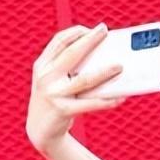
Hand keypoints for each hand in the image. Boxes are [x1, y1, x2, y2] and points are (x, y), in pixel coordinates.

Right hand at [26, 24, 124, 153]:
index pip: (58, 42)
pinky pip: (90, 103)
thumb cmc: (54, 99)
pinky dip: (107, 100)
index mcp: (42, 66)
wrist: (39, 130)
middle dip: (89, 40)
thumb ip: (68, 66)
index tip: (94, 29)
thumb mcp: (53, 79)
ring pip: (84, 80)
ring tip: (120, 66)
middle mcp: (46, 78)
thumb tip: (102, 55)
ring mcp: (54, 94)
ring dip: (104, 72)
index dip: (76, 32)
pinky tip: (120, 97)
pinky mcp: (63, 110)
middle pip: (71, 55)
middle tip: (105, 31)